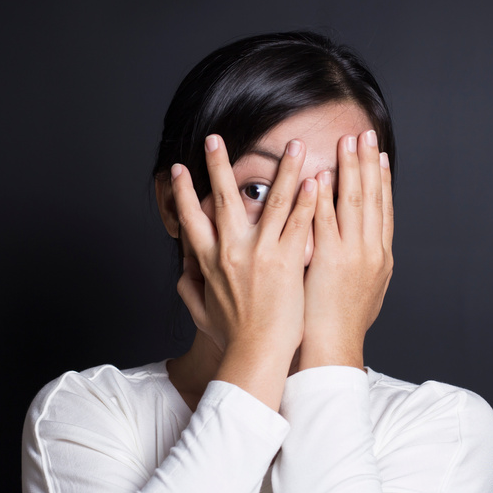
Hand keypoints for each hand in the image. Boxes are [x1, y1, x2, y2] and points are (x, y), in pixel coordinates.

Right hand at [171, 134, 317, 407]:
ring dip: (284, 169)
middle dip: (218, 165)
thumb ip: (189, 287)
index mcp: (209, 260)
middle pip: (224, 197)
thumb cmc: (231, 337)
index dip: (182, 191)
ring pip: (273, 201)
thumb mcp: (200, 311)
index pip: (191, 217)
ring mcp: (260, 252)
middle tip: (215, 138)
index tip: (177, 169)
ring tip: (294, 145)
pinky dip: (308, 199)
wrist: (256, 353)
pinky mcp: (286, 260)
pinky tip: (316, 179)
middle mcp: (231, 250)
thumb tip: (182, 273)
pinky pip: (299, 222)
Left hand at [299, 130, 393, 369]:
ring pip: (353, 202)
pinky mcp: (329, 259)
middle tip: (365, 134)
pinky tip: (319, 174)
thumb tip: (369, 249)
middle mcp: (372, 251)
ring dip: (350, 169)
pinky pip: (326, 219)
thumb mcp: (366, 291)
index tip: (380, 154)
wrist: (335, 348)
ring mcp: (352, 254)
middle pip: (373, 197)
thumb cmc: (343, 325)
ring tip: (347, 142)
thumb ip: (366, 264)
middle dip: (368, 162)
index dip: (382, 178)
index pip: (384, 208)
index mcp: (382, 257)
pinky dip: (324, 196)